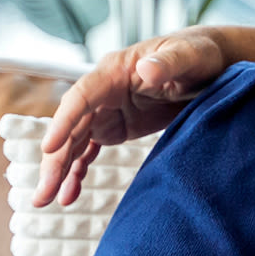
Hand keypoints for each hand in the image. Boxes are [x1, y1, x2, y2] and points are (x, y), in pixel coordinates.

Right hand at [31, 29, 227, 206]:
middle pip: (71, 126)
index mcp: (116, 71)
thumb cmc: (199, 54)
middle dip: (54, 160)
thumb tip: (146, 69)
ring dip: (59, 171)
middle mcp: (104, 91)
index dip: (63, 122)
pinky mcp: (117, 126)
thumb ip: (169, 63)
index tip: (48, 148)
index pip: (81, 97)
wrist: (212, 64)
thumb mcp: (189, 56)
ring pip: (74, 141)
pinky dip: (78, 171)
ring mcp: (108, 110)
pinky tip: (70, 194)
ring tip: (45, 201)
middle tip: (42, 193)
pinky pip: (89, 149)